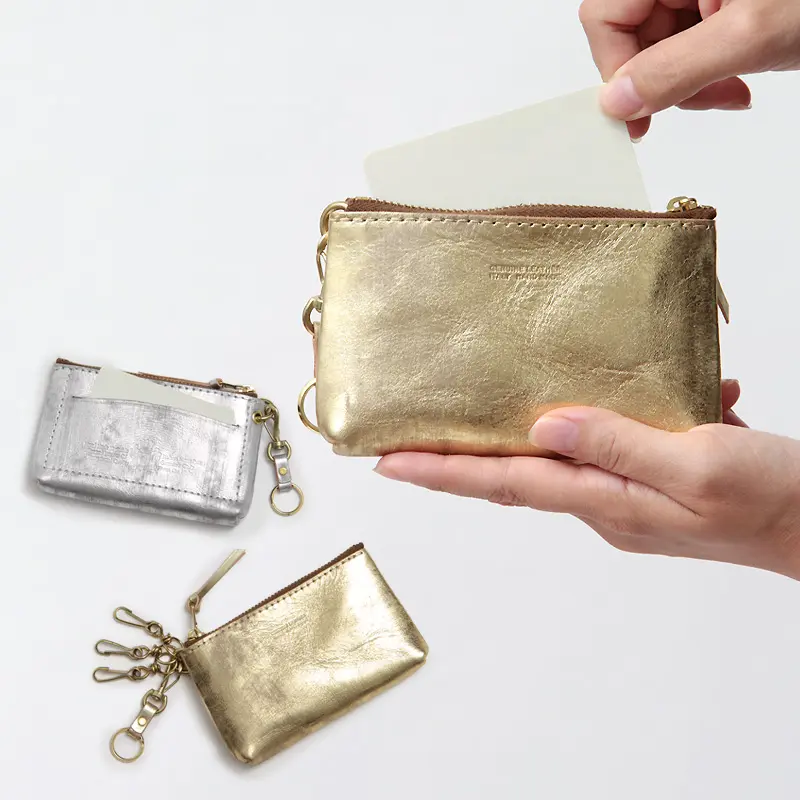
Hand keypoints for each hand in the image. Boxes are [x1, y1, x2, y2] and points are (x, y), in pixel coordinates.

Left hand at [375, 381, 799, 579]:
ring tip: (497, 401)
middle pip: (516, 473)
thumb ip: (619, 444)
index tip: (388, 462)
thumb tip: (545, 428)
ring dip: (532, 430)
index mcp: (607, 499)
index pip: (503, 482)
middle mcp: (604, 501)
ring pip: (561, 454)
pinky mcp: (650, 481)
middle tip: (409, 438)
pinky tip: (645, 396)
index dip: (442, 471)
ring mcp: (626, 495)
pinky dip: (611, 420)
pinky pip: (610, 445)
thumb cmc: (772, 499)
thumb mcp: (699, 463)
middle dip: (460, 457)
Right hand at [579, 0, 799, 138]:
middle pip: (632, 35)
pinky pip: (688, 47)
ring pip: (659, 48)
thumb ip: (674, 70)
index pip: (605, 17)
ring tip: (730, 92)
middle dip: (661, 80)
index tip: (635, 113)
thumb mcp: (750, 35)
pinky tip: (736, 81)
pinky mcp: (720, 6)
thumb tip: (615, 103)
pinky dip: (707, 75)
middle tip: (701, 101)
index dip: (614, 68)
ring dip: (687, 84)